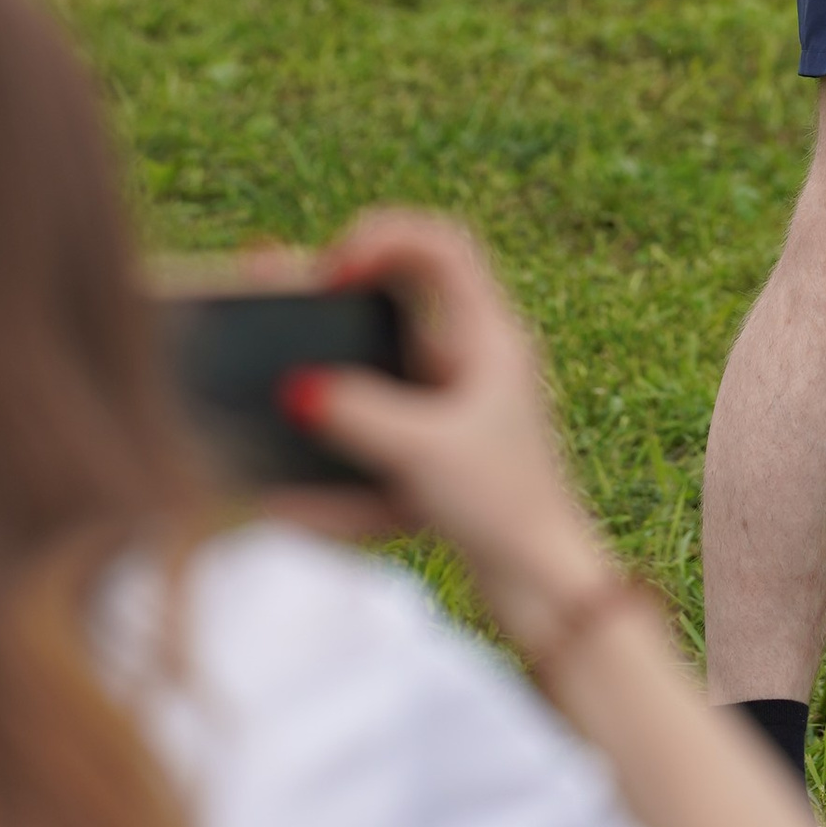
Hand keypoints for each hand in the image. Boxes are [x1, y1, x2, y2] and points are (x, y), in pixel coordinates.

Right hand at [284, 210, 619, 653]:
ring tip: (277, 379)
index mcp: (490, 336)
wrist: (548, 589)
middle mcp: (475, 361)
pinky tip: (290, 500)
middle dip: (340, 298)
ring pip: (384, 371)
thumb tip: (296, 387)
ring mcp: (458, 409)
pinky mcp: (441, 456)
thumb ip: (358, 415)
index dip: (383, 237)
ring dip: (334, 373)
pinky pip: (378, 440)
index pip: (440, 245)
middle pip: (403, 301)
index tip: (333, 273)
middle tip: (285, 295)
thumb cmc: (504, 509)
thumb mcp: (423, 454)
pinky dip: (339, 461)